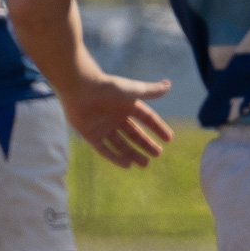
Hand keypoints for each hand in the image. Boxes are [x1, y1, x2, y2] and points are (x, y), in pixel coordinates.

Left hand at [60, 74, 174, 167]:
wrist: (81, 89)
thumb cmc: (108, 87)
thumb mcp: (133, 90)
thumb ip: (151, 90)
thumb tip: (168, 85)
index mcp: (127, 105)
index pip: (146, 118)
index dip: (157, 128)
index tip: (169, 139)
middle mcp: (115, 116)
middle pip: (133, 133)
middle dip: (145, 144)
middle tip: (157, 154)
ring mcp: (103, 126)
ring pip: (120, 144)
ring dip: (132, 154)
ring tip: (145, 164)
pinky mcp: (90, 134)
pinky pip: (104, 149)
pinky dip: (114, 158)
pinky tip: (127, 165)